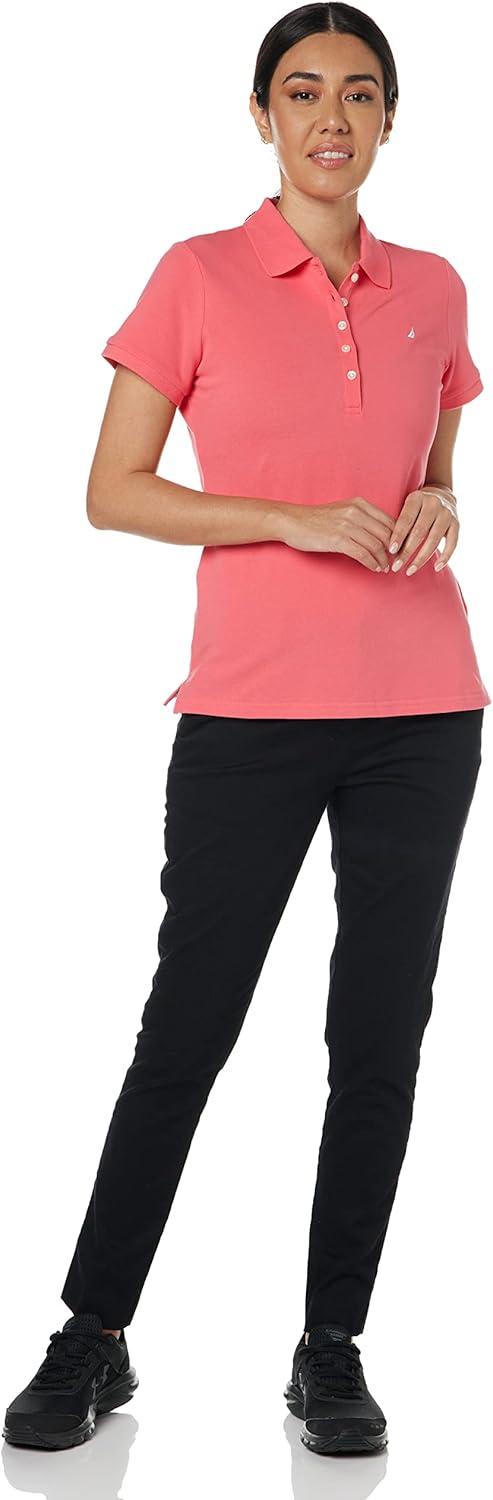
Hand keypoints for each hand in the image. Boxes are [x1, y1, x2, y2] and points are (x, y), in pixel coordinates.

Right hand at [277, 496, 393, 571]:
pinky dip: (372, 563)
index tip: (399, 549)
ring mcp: (347, 525)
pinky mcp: (338, 539)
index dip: (398, 537)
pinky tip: (374, 568)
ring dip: (383, 560)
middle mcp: (356, 512)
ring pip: (376, 545)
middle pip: (386, 534)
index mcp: (360, 504)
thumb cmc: (316, 519)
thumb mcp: (342, 510)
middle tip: (396, 562)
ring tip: (385, 568)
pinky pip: (363, 554)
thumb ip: (361, 518)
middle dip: (394, 551)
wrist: (292, 521)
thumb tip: (380, 533)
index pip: (389, 521)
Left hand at [386, 485, 458, 574]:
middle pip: (419, 531)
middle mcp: (434, 504)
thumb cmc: (416, 507)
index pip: (406, 519)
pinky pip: (452, 543)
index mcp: (417, 498)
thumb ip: (400, 523)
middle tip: (396, 566)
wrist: (441, 496)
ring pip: (434, 539)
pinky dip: (445, 557)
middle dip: (407, 551)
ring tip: (410, 570)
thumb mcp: (406, 507)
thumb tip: (390, 550)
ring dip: (421, 558)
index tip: (391, 551)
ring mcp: (447, 513)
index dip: (398, 536)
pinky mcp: (456, 523)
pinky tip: (436, 568)